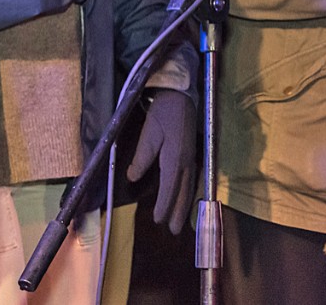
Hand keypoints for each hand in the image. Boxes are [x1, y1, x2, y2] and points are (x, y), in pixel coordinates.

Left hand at [127, 89, 197, 234]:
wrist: (180, 94)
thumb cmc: (163, 113)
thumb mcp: (149, 134)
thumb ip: (142, 157)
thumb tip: (133, 177)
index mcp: (175, 159)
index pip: (169, 188)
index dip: (164, 206)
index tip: (158, 221)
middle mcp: (186, 161)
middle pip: (183, 192)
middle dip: (179, 212)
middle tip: (176, 230)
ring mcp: (192, 157)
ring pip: (189, 187)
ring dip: (186, 204)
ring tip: (182, 220)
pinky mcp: (192, 152)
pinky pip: (192, 179)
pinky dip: (189, 192)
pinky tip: (186, 197)